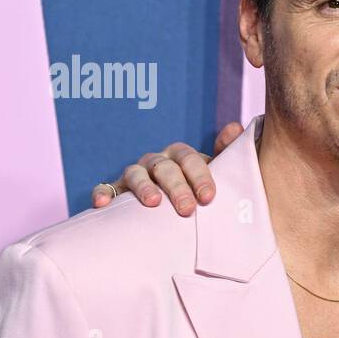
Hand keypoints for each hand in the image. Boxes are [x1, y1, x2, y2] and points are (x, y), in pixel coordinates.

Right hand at [91, 122, 242, 214]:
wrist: (172, 209)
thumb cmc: (195, 189)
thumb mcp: (213, 173)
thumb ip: (224, 154)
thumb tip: (236, 128)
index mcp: (180, 156)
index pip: (189, 159)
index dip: (200, 176)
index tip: (209, 197)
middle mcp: (157, 161)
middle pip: (165, 168)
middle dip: (177, 188)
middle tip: (188, 209)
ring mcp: (135, 175)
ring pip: (136, 174)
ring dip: (144, 187)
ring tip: (153, 203)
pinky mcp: (116, 190)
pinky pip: (106, 188)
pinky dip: (103, 193)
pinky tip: (103, 203)